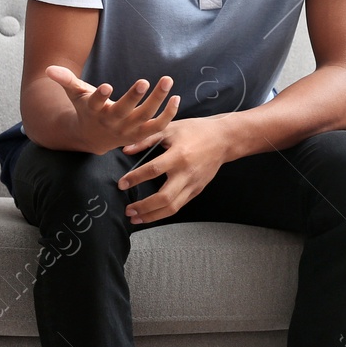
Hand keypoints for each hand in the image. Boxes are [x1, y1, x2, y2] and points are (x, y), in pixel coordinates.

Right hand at [45, 65, 178, 155]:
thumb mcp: (75, 95)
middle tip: (145, 81)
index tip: (106, 86)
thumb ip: (65, 80)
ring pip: (144, 117)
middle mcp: (111, 122)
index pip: (96, 103)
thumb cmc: (86, 110)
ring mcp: (127, 130)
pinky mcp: (140, 134)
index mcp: (94, 111)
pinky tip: (176, 98)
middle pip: (124, 110)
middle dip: (134, 96)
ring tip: (167, 80)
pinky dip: (168, 115)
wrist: (92, 139)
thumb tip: (49, 68)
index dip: (100, 96)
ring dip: (157, 101)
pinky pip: (157, 127)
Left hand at [116, 117, 233, 224]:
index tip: (122, 184)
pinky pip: (179, 206)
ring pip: (172, 208)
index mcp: (179, 155)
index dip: (135, 178)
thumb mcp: (170, 128)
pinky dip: (164, 213)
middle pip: (164, 197)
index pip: (153, 170)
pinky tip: (152, 214)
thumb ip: (147, 139)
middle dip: (144, 207)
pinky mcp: (197, 190)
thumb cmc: (196, 130)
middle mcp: (186, 173)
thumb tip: (125, 149)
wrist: (223, 139)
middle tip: (128, 210)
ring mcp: (193, 184)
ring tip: (136, 218)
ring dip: (152, 216)